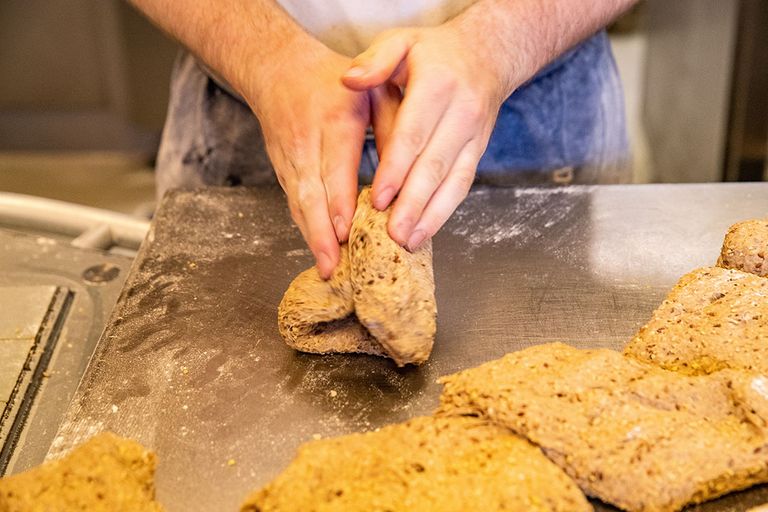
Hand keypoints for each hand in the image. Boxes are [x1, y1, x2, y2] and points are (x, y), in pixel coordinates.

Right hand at [243, 36, 397, 278]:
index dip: (339, 201)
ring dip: (312, 237)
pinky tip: (319, 250)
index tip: (347, 231)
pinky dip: (305, 228)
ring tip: (327, 268)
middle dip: (321, 233)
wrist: (279, 70)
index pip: (336, 165)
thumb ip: (395, 126)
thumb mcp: (374, 89)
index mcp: (335, 118)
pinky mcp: (281, 169)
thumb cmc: (336, 79)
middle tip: (334, 266)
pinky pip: (293, 203)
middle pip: (311, 193)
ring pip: (298, 203)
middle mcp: (307, 141)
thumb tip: (409, 171)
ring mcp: (289, 157)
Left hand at [342, 23, 511, 250]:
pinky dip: (444, 211)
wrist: (489, 54)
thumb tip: (348, 80)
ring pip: (452, 181)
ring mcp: (474, 135)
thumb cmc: (435, 51)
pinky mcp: (478, 151)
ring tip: (409, 242)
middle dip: (413, 202)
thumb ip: (374, 60)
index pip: (413, 133)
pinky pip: (462, 185)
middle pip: (434, 164)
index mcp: (437, 85)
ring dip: (431, 215)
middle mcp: (461, 113)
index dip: (396, 169)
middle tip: (392, 233)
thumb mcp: (402, 41)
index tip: (379, 198)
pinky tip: (425, 232)